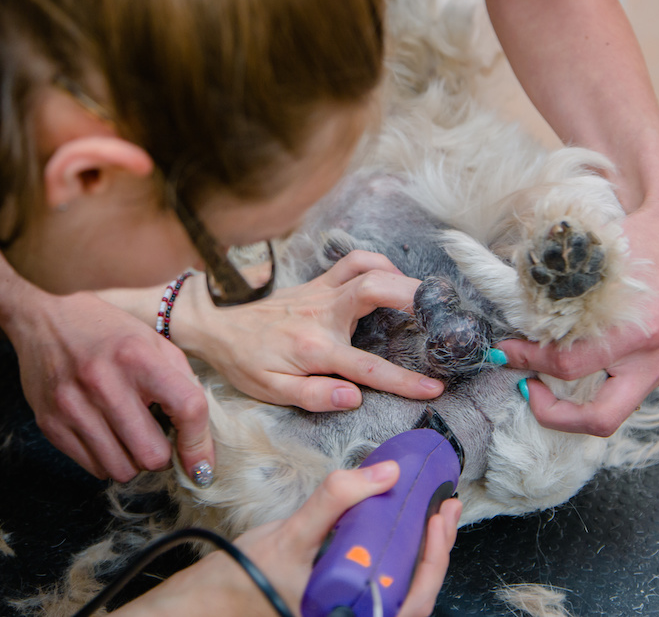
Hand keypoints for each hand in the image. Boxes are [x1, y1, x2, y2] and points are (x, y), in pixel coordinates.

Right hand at [0, 231, 213, 482]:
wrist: (42, 320)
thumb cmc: (107, 332)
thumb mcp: (154, 342)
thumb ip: (183, 383)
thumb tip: (201, 440)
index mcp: (138, 356)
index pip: (188, 409)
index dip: (200, 444)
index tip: (201, 462)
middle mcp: (103, 382)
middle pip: (151, 455)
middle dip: (162, 455)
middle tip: (157, 438)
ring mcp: (72, 406)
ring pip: (121, 470)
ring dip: (134, 461)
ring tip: (131, 437)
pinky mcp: (50, 424)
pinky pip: (93, 468)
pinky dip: (108, 460)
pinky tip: (107, 436)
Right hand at [115, 461, 461, 616]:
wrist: (204, 605)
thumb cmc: (239, 578)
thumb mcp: (289, 535)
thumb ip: (335, 501)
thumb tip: (384, 473)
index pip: (414, 597)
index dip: (435, 555)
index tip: (441, 513)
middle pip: (414, 593)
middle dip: (434, 548)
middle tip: (444, 506)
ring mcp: (347, 615)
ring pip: (399, 590)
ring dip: (418, 551)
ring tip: (429, 514)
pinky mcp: (338, 605)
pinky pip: (379, 584)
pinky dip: (394, 555)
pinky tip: (396, 529)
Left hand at [172, 250, 444, 410]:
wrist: (216, 324)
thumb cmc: (245, 362)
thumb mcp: (273, 391)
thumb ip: (316, 396)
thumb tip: (355, 397)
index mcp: (315, 348)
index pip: (369, 368)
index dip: (405, 381)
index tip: (435, 388)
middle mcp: (322, 313)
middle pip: (375, 289)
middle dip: (413, 297)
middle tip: (442, 314)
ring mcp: (320, 292)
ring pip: (366, 266)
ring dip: (398, 274)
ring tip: (421, 295)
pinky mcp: (317, 281)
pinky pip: (352, 261)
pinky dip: (377, 264)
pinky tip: (389, 280)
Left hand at [498, 182, 658, 436]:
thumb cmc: (636, 242)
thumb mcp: (594, 259)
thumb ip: (558, 293)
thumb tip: (514, 321)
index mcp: (638, 330)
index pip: (569, 365)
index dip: (528, 360)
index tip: (504, 351)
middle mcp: (654, 358)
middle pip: (599, 418)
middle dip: (552, 413)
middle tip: (524, 386)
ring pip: (610, 414)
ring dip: (568, 407)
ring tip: (539, 380)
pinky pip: (619, 396)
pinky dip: (587, 391)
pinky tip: (565, 369)